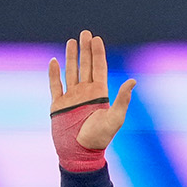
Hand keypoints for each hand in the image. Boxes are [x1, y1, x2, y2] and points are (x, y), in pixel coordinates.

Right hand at [47, 29, 134, 150]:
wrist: (79, 153)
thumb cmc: (99, 138)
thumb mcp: (114, 118)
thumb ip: (122, 99)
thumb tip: (132, 81)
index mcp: (99, 93)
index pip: (98, 68)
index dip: (97, 53)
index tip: (96, 38)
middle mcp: (86, 93)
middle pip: (86, 65)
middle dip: (85, 49)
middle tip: (85, 33)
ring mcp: (72, 98)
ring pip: (71, 71)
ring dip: (71, 56)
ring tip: (72, 41)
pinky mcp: (59, 105)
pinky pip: (55, 85)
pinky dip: (54, 73)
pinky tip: (54, 61)